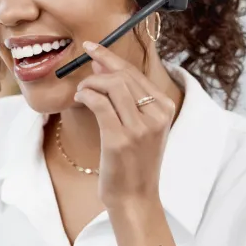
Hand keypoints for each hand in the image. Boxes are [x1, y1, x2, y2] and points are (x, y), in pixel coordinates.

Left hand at [73, 41, 175, 211]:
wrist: (136, 198)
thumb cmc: (134, 162)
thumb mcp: (140, 126)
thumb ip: (126, 97)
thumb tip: (102, 64)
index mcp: (166, 108)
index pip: (135, 72)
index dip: (110, 57)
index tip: (91, 47)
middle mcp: (157, 115)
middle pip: (122, 76)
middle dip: (97, 70)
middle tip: (82, 79)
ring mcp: (140, 128)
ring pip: (111, 85)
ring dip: (89, 84)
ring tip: (81, 93)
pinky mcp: (120, 139)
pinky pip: (99, 103)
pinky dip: (85, 95)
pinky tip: (80, 99)